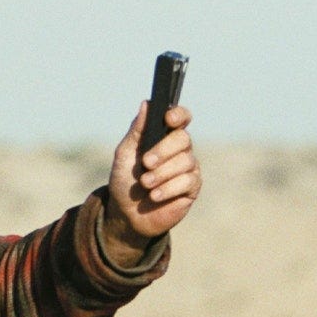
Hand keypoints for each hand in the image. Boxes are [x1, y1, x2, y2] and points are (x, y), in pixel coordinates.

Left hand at [104, 102, 201, 260]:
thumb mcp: (125, 154)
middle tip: (146, 163)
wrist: (126, 213)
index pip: (181, 118)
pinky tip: (155, 196)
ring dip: (161, 174)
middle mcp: (180, 149)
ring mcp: (188, 168)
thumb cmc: (125, 181)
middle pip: (183, 139)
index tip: (168, 119)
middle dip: (163, 151)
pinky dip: (168, 189)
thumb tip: (146, 103)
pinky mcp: (192, 188)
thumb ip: (137, 130)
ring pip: (185, 161)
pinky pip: (187, 181)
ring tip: (145, 184)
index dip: (179, 115)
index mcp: (164, 137)